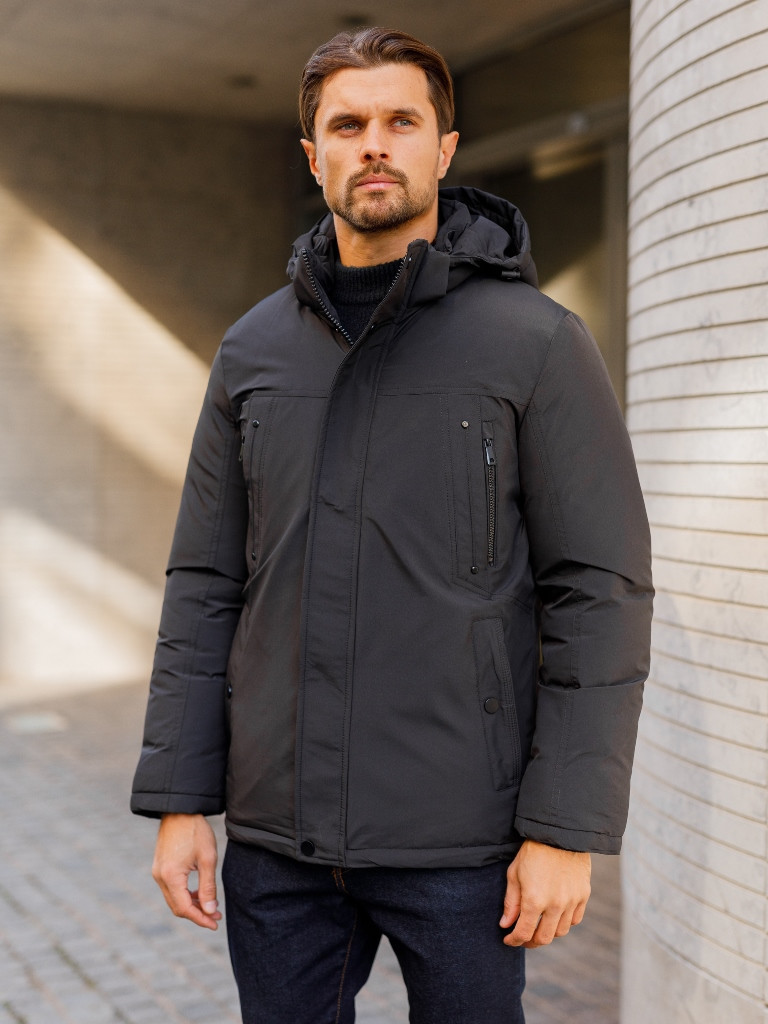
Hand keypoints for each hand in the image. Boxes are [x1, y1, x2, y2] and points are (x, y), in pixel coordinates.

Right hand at [152, 813, 221, 929]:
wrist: (180, 810)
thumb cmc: (196, 831)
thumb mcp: (207, 859)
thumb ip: (208, 887)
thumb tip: (209, 911)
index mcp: (170, 877)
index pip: (184, 909)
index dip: (200, 919)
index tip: (215, 924)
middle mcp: (160, 877)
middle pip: (177, 907)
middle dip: (197, 914)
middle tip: (216, 915)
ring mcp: (158, 872)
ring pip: (174, 899)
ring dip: (191, 905)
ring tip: (211, 905)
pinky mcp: (160, 867)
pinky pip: (171, 889)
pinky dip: (185, 895)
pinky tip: (199, 893)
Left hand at [500, 839, 590, 947]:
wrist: (559, 833)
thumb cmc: (533, 851)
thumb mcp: (514, 873)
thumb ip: (511, 902)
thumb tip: (506, 924)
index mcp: (534, 899)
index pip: (524, 932)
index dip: (514, 940)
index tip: (508, 939)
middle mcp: (555, 904)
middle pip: (544, 938)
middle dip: (531, 942)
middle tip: (523, 938)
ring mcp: (571, 901)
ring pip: (560, 931)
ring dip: (548, 933)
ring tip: (538, 926)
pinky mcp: (583, 895)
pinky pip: (575, 919)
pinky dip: (564, 922)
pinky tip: (555, 917)